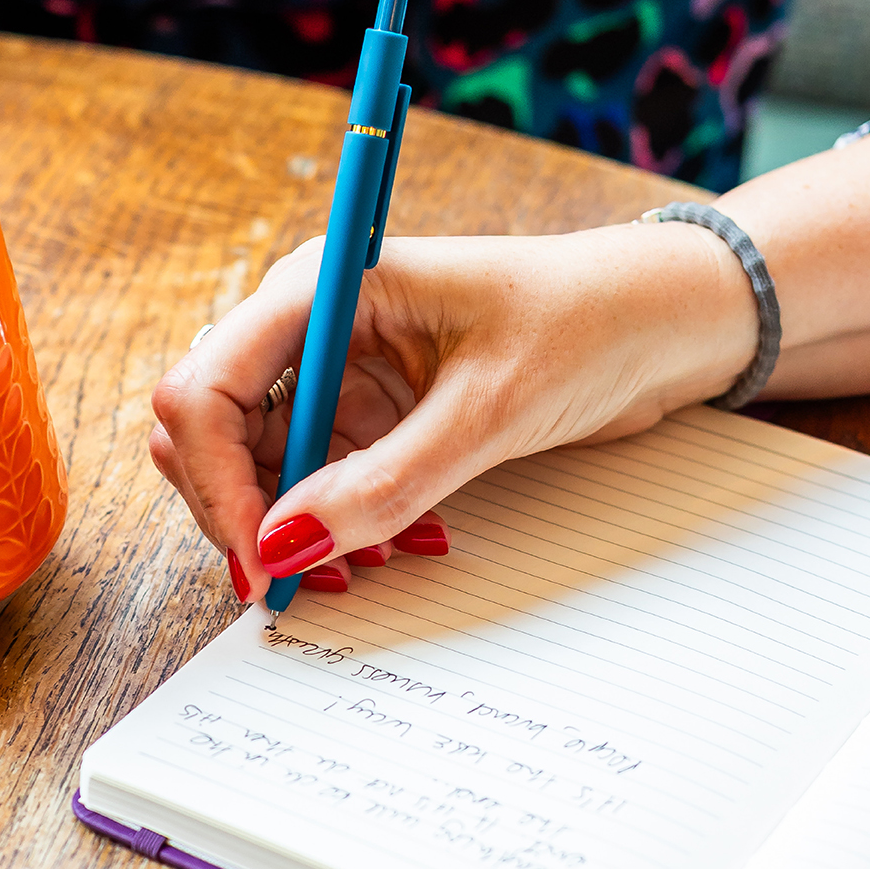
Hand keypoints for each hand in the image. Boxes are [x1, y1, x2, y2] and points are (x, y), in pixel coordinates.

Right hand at [150, 224, 758, 602]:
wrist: (660, 323)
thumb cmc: (586, 324)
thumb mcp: (490, 410)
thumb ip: (385, 483)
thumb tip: (287, 547)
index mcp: (322, 288)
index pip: (208, 387)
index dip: (217, 481)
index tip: (264, 560)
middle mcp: (310, 326)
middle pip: (211, 433)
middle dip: (245, 514)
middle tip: (304, 581)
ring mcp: (332, 374)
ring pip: (255, 470)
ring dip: (293, 531)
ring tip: (370, 567)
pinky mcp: (363, 416)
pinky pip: (311, 486)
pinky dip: (336, 529)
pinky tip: (399, 547)